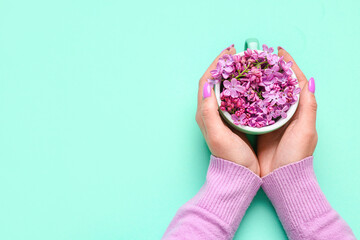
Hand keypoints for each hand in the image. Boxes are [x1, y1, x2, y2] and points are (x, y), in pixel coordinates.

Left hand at [196, 45, 259, 174]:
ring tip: (245, 64)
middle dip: (225, 65)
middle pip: (214, 82)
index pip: (206, 81)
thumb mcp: (218, 136)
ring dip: (232, 74)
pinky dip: (240, 86)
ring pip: (224, 88)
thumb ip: (209, 112)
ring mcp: (220, 116)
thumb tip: (207, 86)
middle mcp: (210, 112)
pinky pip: (233, 97)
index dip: (216, 65)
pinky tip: (251, 84)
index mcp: (204, 113)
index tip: (229, 53)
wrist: (237, 176)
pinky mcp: (231, 121)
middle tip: (239, 54)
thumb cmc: (229, 157)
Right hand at [257, 47, 317, 176]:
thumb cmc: (296, 155)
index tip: (278, 51)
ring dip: (258, 81)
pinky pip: (254, 107)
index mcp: (299, 110)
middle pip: (278, 85)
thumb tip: (309, 81)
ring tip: (248, 69)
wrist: (281, 178)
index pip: (295, 81)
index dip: (287, 65)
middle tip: (259, 57)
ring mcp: (271, 119)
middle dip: (270, 69)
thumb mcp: (305, 131)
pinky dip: (248, 96)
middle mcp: (285, 112)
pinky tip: (240, 90)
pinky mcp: (259, 127)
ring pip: (264, 94)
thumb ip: (308, 107)